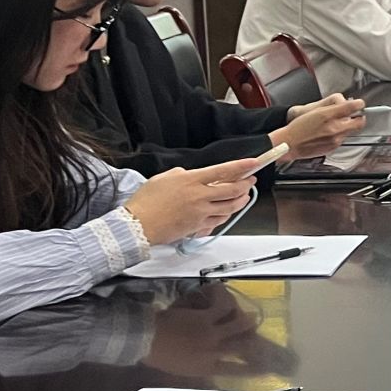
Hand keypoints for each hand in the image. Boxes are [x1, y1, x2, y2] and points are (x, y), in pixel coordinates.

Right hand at [123, 158, 258, 246]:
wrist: (137, 224)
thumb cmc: (146, 202)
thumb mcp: (163, 178)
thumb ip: (181, 174)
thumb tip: (190, 175)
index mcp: (191, 180)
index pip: (222, 171)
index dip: (241, 167)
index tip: (252, 163)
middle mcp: (199, 196)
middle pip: (232, 190)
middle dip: (245, 185)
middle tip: (250, 181)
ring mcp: (200, 213)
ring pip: (230, 207)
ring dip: (240, 201)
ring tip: (244, 196)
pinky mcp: (198, 226)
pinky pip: (219, 221)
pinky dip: (226, 215)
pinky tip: (228, 211)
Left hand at [144, 286, 289, 377]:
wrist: (147, 340)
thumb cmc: (159, 356)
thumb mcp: (182, 370)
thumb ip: (199, 367)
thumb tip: (210, 366)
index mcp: (207, 367)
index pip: (236, 371)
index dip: (253, 370)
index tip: (265, 369)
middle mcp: (213, 351)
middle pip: (242, 348)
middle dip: (256, 346)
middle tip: (266, 343)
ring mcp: (211, 334)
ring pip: (237, 326)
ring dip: (246, 321)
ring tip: (252, 318)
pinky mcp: (205, 317)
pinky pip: (223, 308)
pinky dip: (226, 300)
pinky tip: (227, 297)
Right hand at [279, 95, 366, 158]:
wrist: (290, 143)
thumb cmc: (299, 127)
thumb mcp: (316, 110)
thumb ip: (334, 107)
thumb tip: (347, 105)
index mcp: (328, 115)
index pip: (352, 107)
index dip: (358, 104)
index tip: (359, 104)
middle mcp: (334, 128)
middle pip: (359, 122)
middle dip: (359, 118)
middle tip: (356, 115)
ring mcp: (335, 139)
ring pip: (350, 131)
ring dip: (347, 127)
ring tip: (336, 124)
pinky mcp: (334, 147)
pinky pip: (342, 139)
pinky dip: (339, 135)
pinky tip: (329, 133)